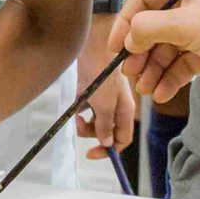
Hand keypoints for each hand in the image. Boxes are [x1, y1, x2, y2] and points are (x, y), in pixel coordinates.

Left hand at [75, 25, 138, 158]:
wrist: (92, 44)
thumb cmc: (102, 73)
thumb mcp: (105, 103)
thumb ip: (106, 124)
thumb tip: (107, 143)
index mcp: (125, 110)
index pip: (122, 139)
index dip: (109, 150)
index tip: (90, 153)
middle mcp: (115, 106)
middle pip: (106, 131)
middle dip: (92, 134)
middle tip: (78, 126)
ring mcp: (102, 97)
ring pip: (94, 120)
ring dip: (83, 122)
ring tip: (74, 114)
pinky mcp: (90, 88)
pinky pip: (84, 106)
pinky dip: (78, 108)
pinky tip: (74, 102)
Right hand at [108, 0, 199, 102]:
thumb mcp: (183, 24)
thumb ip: (148, 29)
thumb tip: (129, 42)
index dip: (126, 23)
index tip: (114, 48)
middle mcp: (189, 2)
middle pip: (153, 28)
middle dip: (140, 54)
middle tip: (130, 75)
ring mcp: (198, 28)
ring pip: (166, 50)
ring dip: (153, 70)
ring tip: (146, 90)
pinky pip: (181, 63)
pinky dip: (170, 78)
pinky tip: (161, 94)